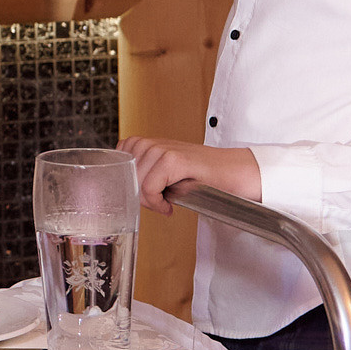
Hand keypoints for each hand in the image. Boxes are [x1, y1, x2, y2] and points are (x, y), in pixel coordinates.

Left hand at [118, 136, 261, 215]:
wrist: (234, 173)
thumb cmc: (202, 177)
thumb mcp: (166, 174)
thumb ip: (144, 176)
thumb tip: (123, 193)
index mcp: (148, 144)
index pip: (116, 163)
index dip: (128, 184)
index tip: (145, 195)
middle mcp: (152, 143)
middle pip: (124, 177)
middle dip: (139, 197)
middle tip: (159, 202)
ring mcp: (162, 149)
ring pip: (136, 183)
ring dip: (149, 201)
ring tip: (166, 202)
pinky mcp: (174, 160)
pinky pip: (149, 188)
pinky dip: (157, 202)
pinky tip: (169, 206)